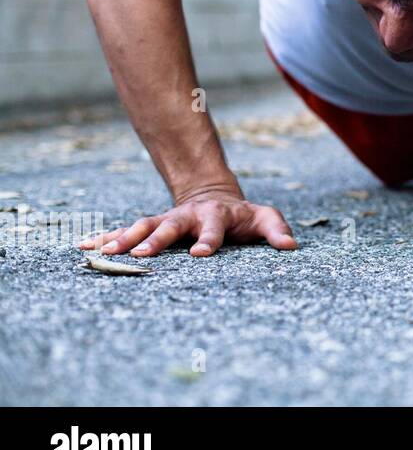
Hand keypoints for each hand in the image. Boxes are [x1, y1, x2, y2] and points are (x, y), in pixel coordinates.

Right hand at [79, 190, 297, 257]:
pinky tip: (85, 247)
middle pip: (171, 226)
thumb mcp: (263, 218)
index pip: (214, 228)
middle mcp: (188, 217)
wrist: (214, 196)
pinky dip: (106, 238)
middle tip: (142, 253)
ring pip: (143, 226)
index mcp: (216, 216)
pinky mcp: (151, 227)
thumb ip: (276, 230)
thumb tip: (291, 246)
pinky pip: (125, 231)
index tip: (201, 254)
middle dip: (156, 239)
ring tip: (105, 251)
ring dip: (125, 238)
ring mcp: (167, 220)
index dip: (209, 240)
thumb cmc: (242, 216)